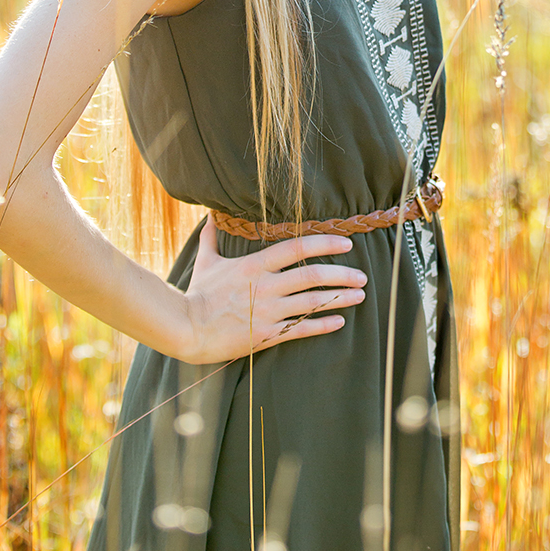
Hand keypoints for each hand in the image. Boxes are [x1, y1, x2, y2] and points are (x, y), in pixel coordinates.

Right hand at [178, 219, 366, 362]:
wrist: (187, 329)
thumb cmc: (197, 294)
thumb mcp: (206, 261)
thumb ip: (211, 237)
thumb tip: (211, 216)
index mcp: (255, 265)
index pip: (297, 248)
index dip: (324, 244)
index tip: (346, 244)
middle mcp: (266, 286)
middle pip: (312, 276)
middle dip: (342, 274)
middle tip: (362, 275)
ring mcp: (268, 312)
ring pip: (313, 303)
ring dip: (340, 298)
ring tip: (360, 296)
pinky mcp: (267, 335)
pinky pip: (301, 329)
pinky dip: (323, 326)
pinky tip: (340, 322)